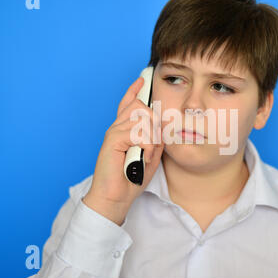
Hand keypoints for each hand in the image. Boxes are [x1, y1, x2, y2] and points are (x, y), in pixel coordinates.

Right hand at [83, 76, 163, 224]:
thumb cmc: (131, 179)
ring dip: (151, 138)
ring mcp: (113, 132)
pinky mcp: (112, 140)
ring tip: (146, 155)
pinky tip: (143, 155)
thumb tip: (164, 121)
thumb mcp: (150, 156)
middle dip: (154, 124)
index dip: (134, 91)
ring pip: (142, 118)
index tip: (141, 80)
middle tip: (152, 146)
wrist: (115, 197)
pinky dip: (146, 144)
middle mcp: (117, 128)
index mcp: (124, 130)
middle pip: (141, 107)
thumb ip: (156, 139)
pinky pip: (137, 132)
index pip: (128, 104)